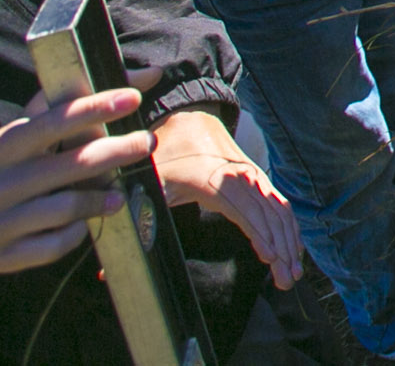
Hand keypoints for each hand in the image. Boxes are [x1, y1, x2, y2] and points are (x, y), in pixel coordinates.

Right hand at [0, 88, 152, 275]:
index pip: (53, 121)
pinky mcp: (1, 257)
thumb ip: (77, 102)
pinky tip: (83, 225)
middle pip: (70, 165)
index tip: (133, 98)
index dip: (94, 108)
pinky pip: (54, 245)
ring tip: (120, 194)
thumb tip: (148, 75)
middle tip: (147, 142)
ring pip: (65, 208)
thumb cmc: (9, 167)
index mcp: (1, 146)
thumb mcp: (28, 133)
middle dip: (116, 151)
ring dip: (100, 199)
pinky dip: (75, 233)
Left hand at [149, 110, 301, 288]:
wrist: (189, 115)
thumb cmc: (163, 150)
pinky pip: (278, 203)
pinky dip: (288, 226)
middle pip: (270, 214)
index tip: (271, 260)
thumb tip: (102, 273)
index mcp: (215, 179)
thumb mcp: (146, 181)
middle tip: (287, 279)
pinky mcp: (255, 179)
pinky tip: (292, 248)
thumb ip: (133, 222)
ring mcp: (251, 177)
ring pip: (279, 209)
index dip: (261, 235)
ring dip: (289, 240)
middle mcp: (240, 177)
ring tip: (292, 272)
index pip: (246, 210)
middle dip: (282, 247)